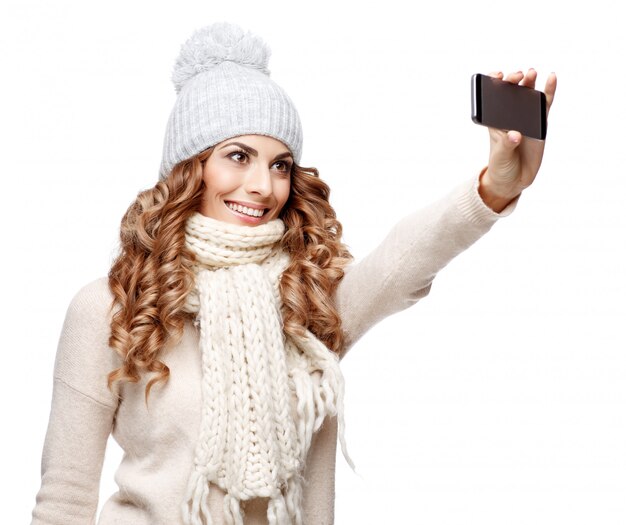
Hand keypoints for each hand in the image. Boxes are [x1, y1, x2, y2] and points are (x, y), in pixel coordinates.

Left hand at [478, 69, 557, 212]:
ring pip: (528, 95)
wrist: (514, 180)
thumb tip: (516, 134)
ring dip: (529, 81)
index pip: (492, 98)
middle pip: (511, 92)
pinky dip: (549, 91)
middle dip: (513, 80)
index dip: (494, 83)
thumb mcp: (501, 156)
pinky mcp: (540, 123)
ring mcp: (525, 118)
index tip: (497, 76)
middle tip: (518, 75)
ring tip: (531, 72)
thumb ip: (508, 144)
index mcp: (494, 121)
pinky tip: (552, 77)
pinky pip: (544, 104)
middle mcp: (509, 116)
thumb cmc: (501, 166)